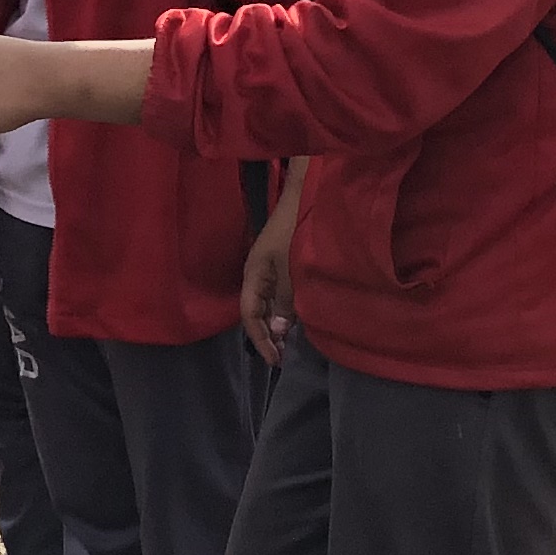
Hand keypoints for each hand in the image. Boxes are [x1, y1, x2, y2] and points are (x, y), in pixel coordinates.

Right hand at [240, 167, 303, 367]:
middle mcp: (257, 274)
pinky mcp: (282, 262)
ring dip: (278, 323)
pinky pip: (279, 293)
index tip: (275, 361)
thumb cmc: (295, 230)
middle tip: (283, 357)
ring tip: (291, 343)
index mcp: (253, 275)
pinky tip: (298, 317)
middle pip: (257, 311)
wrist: (306, 194)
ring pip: (269, 303)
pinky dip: (286, 309)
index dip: (260, 339)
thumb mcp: (290, 270)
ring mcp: (269, 267)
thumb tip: (279, 331)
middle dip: (268, 335)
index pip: (250, 315)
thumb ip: (286, 302)